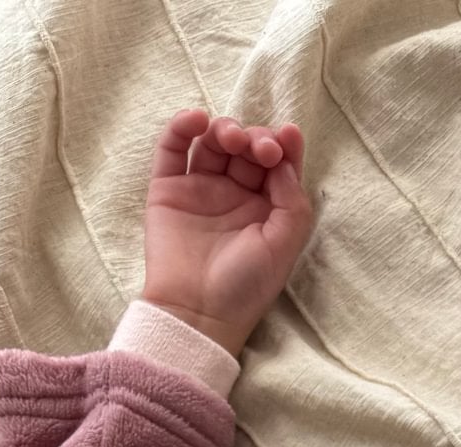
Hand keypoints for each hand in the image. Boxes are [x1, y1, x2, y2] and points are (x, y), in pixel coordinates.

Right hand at [141, 106, 313, 361]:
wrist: (196, 312)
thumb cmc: (245, 287)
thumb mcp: (284, 247)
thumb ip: (292, 202)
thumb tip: (283, 161)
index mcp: (265, 209)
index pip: (276, 165)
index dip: (283, 145)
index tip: (287, 136)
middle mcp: (234, 195)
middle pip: (245, 148)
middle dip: (255, 138)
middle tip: (260, 149)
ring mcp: (200, 189)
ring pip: (212, 142)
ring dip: (224, 129)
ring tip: (231, 138)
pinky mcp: (168, 189)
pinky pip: (172, 148)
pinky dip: (181, 127)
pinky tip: (196, 119)